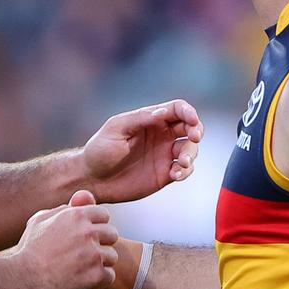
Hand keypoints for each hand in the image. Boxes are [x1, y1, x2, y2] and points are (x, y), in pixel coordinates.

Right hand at [14, 190, 118, 288]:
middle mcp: (87, 232)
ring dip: (99, 264)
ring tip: (78, 270)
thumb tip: (85, 196)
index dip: (94, 227)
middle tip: (81, 256)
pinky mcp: (96, 275)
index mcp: (76, 215)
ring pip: (112, 256)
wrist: (22, 281)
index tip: (81, 239)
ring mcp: (94, 254)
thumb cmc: (30, 250)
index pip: (104, 215)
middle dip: (100, 244)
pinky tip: (80, 281)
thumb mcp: (41, 221)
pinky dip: (97, 282)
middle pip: (112, 235)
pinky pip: (109, 276)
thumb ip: (65, 208)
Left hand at [83, 100, 202, 202]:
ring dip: (191, 154)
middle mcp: (161, 135)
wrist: (92, 179)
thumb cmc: (100, 150)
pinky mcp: (165, 174)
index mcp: (150, 119)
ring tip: (182, 163)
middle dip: (196, 131)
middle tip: (193, 138)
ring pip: (191, 149)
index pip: (177, 109)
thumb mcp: (116, 129)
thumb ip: (139, 119)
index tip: (192, 120)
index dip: (189, 112)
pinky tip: (175, 174)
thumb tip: (162, 112)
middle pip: (190, 127)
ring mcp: (165, 154)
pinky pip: (185, 170)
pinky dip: (186, 171)